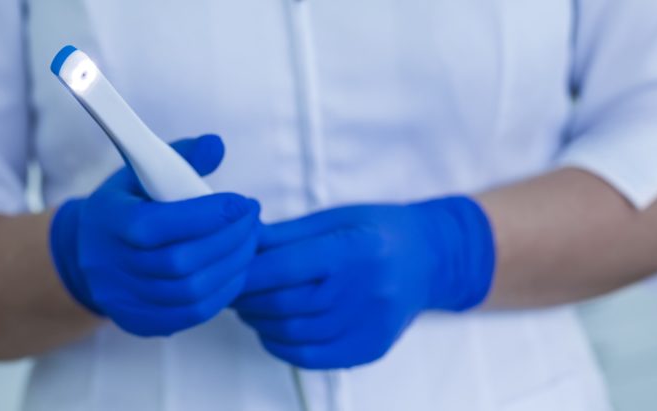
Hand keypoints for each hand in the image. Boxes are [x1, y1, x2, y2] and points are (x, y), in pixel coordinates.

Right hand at [50, 135, 260, 336]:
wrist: (88, 253)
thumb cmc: (128, 204)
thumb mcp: (143, 171)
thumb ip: (182, 157)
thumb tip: (216, 146)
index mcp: (107, 221)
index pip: (156, 225)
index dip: (205, 216)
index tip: (242, 202)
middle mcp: (109, 266)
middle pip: (179, 263)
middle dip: (228, 240)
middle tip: (253, 220)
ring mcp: (123, 299)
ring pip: (190, 292)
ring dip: (232, 266)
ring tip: (250, 242)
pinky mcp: (140, 322)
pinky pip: (191, 314)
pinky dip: (222, 293)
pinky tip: (236, 270)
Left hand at [234, 197, 494, 368]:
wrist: (429, 259)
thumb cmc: (379, 231)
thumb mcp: (334, 218)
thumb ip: (286, 235)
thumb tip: (240, 242)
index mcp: (354, 249)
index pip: (284, 268)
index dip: (247, 272)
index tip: (227, 269)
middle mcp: (364, 290)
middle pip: (284, 304)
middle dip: (246, 298)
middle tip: (231, 289)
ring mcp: (369, 324)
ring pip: (292, 333)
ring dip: (259, 322)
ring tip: (250, 307)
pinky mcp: (369, 348)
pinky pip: (311, 357)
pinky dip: (281, 345)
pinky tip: (273, 329)